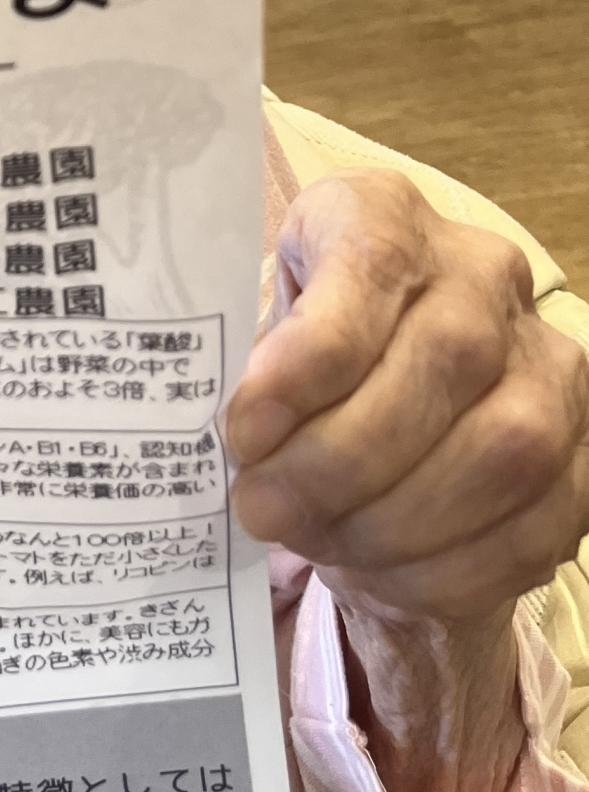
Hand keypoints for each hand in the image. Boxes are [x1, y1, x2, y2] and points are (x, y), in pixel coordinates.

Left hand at [226, 168, 588, 621]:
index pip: (374, 263)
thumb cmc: (297, 350)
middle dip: (342, 458)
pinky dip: (447, 567)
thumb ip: (246, 368)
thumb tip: (237, 448)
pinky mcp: (583, 451)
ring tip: (315, 543)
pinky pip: (536, 524)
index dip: (312, 354)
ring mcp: (548, 362)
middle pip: (446, 359)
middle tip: (263, 509)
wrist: (375, 380)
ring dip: (395, 520)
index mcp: (387, 216)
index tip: (244, 429)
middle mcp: (482, 273)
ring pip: (507, 447)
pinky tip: (377, 574)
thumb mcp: (252, 327)